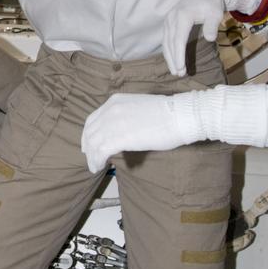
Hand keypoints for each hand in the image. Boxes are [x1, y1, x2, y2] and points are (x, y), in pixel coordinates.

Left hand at [81, 92, 202, 171]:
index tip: (88, 144)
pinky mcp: (120, 138)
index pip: (93, 119)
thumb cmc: (166, 113)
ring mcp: (113, 123)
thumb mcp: (137, 107)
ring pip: (94, 143)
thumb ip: (124, 116)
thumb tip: (119, 131)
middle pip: (91, 132)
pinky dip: (97, 160)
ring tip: (95, 167)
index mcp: (114, 101)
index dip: (88, 134)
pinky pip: (101, 151)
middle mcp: (110, 110)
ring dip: (92, 157)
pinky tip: (99, 167)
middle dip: (88, 147)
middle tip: (90, 158)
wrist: (179, 116)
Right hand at [162, 0, 262, 75]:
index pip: (178, 39)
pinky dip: (169, 50)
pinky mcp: (169, 22)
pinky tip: (173, 60)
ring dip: (169, 57)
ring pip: (165, 41)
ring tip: (175, 71)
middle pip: (169, 42)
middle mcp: (172, 18)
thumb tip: (209, 39)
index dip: (178, 55)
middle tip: (179, 74)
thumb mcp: (215, 13)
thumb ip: (211, 25)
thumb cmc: (211, 3)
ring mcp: (169, 20)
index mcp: (183, 16)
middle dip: (173, 59)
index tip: (181, 68)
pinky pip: (166, 38)